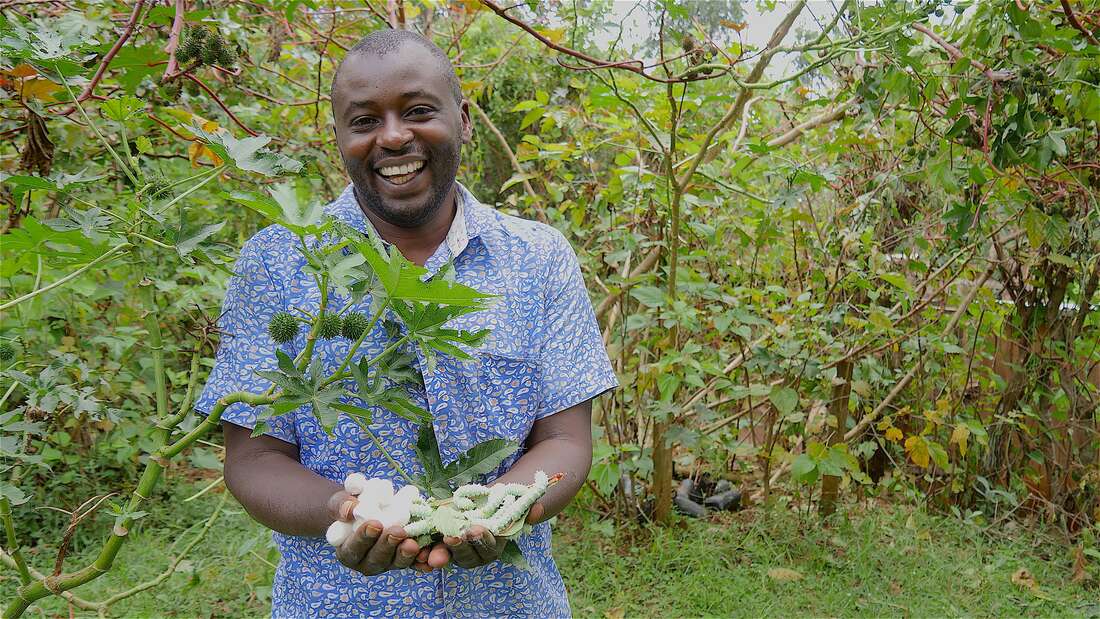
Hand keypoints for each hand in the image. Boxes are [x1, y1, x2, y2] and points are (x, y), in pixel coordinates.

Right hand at [328, 491, 420, 575]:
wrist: (367, 509)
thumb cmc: (351, 506)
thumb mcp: (341, 502)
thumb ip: (342, 505)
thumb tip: (350, 509)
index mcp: (347, 551)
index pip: (353, 549)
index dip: (363, 538)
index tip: (375, 524)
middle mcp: (367, 562)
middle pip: (377, 559)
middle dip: (388, 546)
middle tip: (398, 531)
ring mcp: (387, 562)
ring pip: (396, 563)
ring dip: (406, 555)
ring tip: (413, 543)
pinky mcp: (404, 559)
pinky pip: (414, 563)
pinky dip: (421, 561)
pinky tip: (428, 557)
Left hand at [417, 501, 544, 570]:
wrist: (482, 507)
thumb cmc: (498, 506)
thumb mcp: (512, 506)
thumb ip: (525, 509)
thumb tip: (538, 508)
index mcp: (494, 546)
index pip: (489, 546)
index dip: (482, 539)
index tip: (476, 529)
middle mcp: (476, 555)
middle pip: (467, 555)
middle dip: (459, 547)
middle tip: (451, 535)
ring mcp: (457, 553)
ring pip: (448, 556)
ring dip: (439, 554)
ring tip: (430, 550)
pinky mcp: (442, 548)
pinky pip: (432, 552)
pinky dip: (424, 551)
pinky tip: (416, 547)